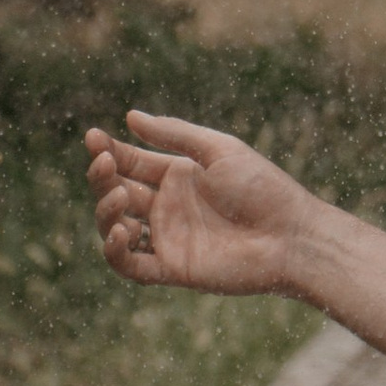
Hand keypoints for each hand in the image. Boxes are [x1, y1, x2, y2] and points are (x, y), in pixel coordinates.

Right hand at [84, 111, 314, 295]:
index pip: (130, 162)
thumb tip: (129, 116)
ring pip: (116, 226)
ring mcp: (168, 238)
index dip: (108, 151)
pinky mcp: (171, 268)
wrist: (291, 236)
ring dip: (106, 210)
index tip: (93, 137)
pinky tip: (121, 230)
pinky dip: (115, 250)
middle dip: (103, 176)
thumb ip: (174, 135)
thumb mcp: (220, 151)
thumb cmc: (263, 189)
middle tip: (104, 163)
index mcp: (178, 176)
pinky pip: (130, 265)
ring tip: (121, 196)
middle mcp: (168, 207)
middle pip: (117, 191)